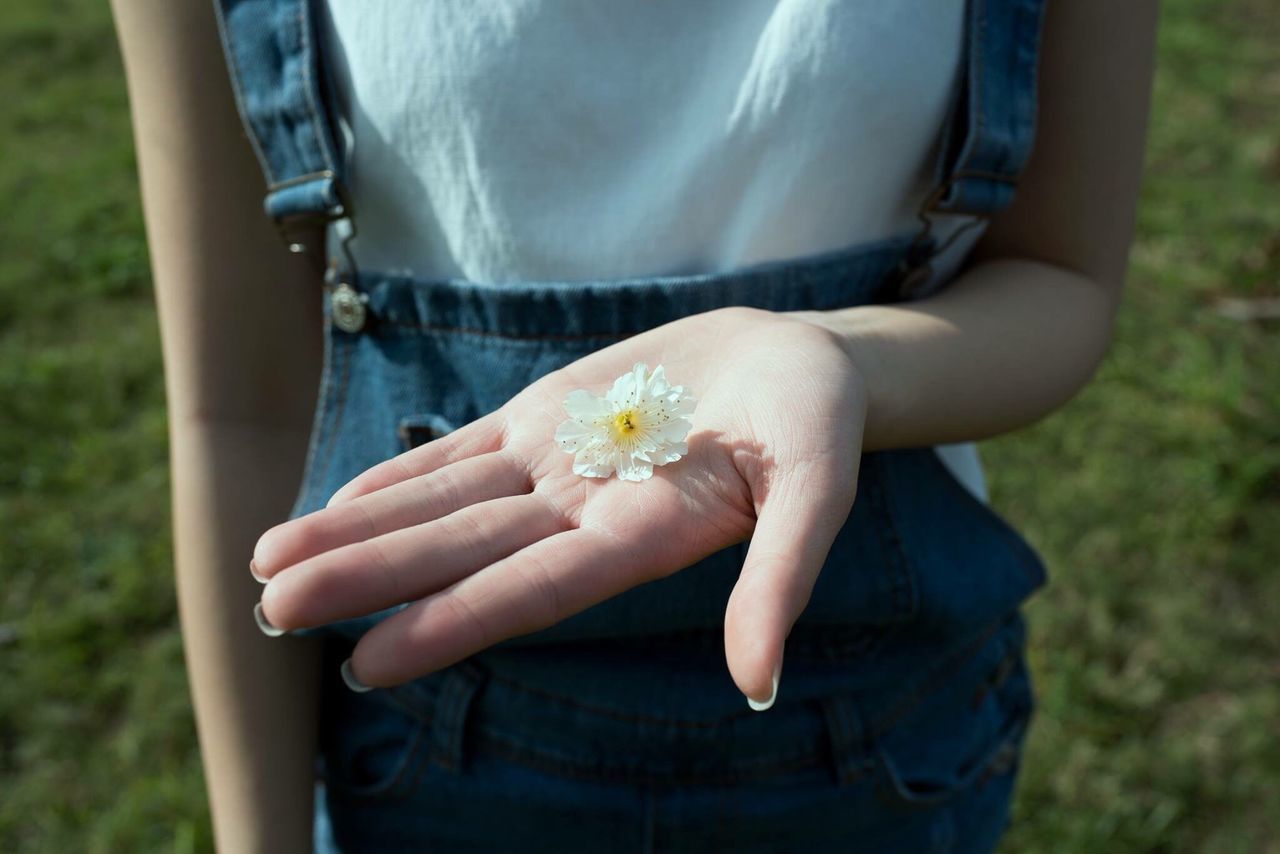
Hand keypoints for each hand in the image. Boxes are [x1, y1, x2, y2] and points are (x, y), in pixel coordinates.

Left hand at [251, 306, 868, 706]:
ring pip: (444, 504)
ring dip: (359, 533)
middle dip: (368, 580)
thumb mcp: (816, 488)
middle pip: (462, 552)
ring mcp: (557, 466)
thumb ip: (781, 577)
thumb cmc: (816, 422)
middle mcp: (583, 513)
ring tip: (270, 561)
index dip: (453, 623)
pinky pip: (461, 454)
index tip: (368, 663)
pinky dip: (400, 477)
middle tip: (271, 611)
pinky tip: (338, 503)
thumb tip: (758, 687)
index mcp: (642, 538)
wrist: (796, 358)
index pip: (533, 590)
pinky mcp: (547, 417)